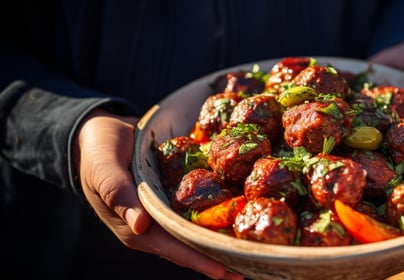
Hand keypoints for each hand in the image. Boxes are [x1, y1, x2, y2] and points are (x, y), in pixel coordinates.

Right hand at [73, 109, 243, 279]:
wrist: (98, 131)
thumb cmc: (98, 150)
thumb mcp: (104, 167)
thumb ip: (118, 193)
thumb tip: (140, 226)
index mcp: (134, 227)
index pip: (172, 249)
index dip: (199, 260)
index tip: (225, 270)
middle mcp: (151, 227)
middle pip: (189, 248)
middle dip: (218, 258)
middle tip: (251, 266)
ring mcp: (161, 214)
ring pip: (194, 233)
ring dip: (219, 241)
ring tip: (250, 249)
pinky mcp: (170, 200)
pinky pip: (194, 213)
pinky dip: (214, 218)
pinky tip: (237, 218)